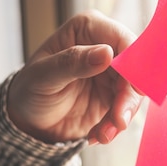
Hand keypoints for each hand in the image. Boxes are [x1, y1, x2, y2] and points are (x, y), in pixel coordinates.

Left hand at [7, 10, 143, 144]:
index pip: (121, 39)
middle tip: (118, 121)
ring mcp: (112, 72)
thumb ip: (72, 62)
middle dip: (129, 97)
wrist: (29, 122)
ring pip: (134, 91)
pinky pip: (127, 109)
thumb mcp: (43, 76)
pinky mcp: (115, 95)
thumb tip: (107, 53)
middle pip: (134, 67)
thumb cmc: (29, 90)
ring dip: (122, 115)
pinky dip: (115, 125)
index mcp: (87, 30)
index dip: (134, 61)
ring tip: (104, 134)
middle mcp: (104, 47)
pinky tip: (98, 135)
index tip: (136, 87)